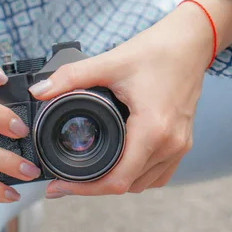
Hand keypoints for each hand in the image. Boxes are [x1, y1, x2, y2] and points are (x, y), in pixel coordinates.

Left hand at [31, 0, 231, 196]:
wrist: (192, 42)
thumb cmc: (158, 51)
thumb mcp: (110, 62)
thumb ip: (71, 77)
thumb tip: (40, 91)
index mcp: (153, 130)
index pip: (117, 181)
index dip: (84, 189)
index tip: (60, 187)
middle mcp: (170, 144)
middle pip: (128, 186)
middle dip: (95, 186)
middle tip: (67, 178)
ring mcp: (180, 146)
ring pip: (144, 183)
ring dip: (117, 183)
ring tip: (88, 174)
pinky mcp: (183, 142)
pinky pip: (159, 174)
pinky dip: (137, 175)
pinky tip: (120, 165)